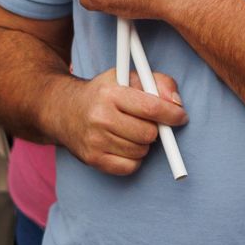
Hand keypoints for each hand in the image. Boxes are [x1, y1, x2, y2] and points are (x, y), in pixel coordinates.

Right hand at [55, 67, 186, 175]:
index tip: (181, 116)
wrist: (63, 110)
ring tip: (131, 132)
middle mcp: (100, 117)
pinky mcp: (92, 159)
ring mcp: (95, 140)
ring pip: (141, 151)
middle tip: (148, 123)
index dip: (172, 114)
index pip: (151, 107)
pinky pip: (129, 167)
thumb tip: (177, 104)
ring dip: (143, 144)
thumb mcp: (129, 77)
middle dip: (155, 129)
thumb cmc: (104, 93)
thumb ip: (158, 82)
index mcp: (111, 93)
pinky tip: (124, 145)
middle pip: (148, 133)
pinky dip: (133, 159)